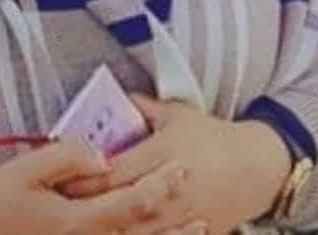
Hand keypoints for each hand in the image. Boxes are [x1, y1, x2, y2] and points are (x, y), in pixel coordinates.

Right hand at [0, 136, 209, 234]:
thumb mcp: (26, 170)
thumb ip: (66, 156)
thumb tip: (101, 152)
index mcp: (78, 220)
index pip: (132, 202)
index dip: (161, 186)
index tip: (183, 167)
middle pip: (143, 233)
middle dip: (175, 216)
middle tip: (202, 198)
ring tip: (199, 229)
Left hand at [57, 95, 291, 234]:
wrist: (258, 167)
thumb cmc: (214, 136)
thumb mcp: (178, 114)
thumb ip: (144, 106)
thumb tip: (118, 96)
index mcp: (161, 155)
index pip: (112, 171)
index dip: (84, 179)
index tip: (60, 180)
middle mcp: (167, 188)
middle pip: (118, 205)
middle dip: (87, 208)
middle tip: (60, 209)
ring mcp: (180, 217)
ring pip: (135, 232)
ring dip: (109, 229)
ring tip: (84, 227)